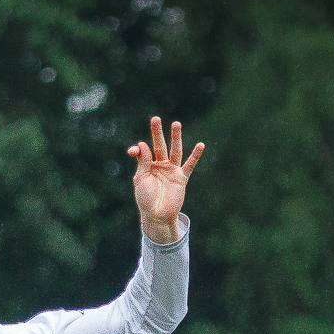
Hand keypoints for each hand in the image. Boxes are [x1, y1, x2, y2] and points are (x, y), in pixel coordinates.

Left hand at [127, 115, 203, 244]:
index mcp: (147, 166)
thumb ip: (142, 162)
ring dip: (175, 138)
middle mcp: (160, 166)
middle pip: (159, 146)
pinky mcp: (181, 177)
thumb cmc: (145, 199)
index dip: (139, 149)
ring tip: (176, 124)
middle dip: (157, 133)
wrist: (157, 215)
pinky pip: (189, 165)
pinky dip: (195, 156)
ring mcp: (171, 171)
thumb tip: (142, 143)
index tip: (133, 151)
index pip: (144, 151)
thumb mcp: (140, 179)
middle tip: (155, 118)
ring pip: (174, 151)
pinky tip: (200, 145)